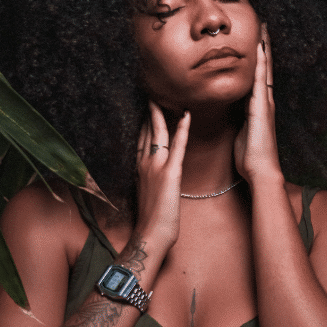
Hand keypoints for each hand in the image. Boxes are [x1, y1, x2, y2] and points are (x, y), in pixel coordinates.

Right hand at [134, 101, 189, 253]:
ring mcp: (156, 167)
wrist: (150, 235)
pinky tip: (187, 115)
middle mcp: (145, 163)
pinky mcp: (170, 174)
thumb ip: (150, 178)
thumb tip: (155, 171)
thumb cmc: (152, 220)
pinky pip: (178, 147)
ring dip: (162, 112)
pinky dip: (182, 129)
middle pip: (147, 129)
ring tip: (166, 94)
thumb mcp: (148, 194)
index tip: (148, 104)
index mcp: (140, 167)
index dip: (145, 119)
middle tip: (154, 90)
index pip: (142, 136)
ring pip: (159, 132)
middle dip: (150, 110)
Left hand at [234, 24, 283, 186]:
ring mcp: (264, 103)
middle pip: (265, 68)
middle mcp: (264, 101)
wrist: (261, 170)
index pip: (258, 77)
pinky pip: (261, 81)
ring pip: (265, 70)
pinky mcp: (261, 108)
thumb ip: (238, 120)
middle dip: (264, 47)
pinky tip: (259, 50)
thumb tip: (232, 113)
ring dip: (264, 49)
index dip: (258, 59)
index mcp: (258, 107)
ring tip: (263, 30)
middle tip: (263, 26)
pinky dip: (261, 64)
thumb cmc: (250, 157)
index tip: (256, 41)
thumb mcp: (241, 133)